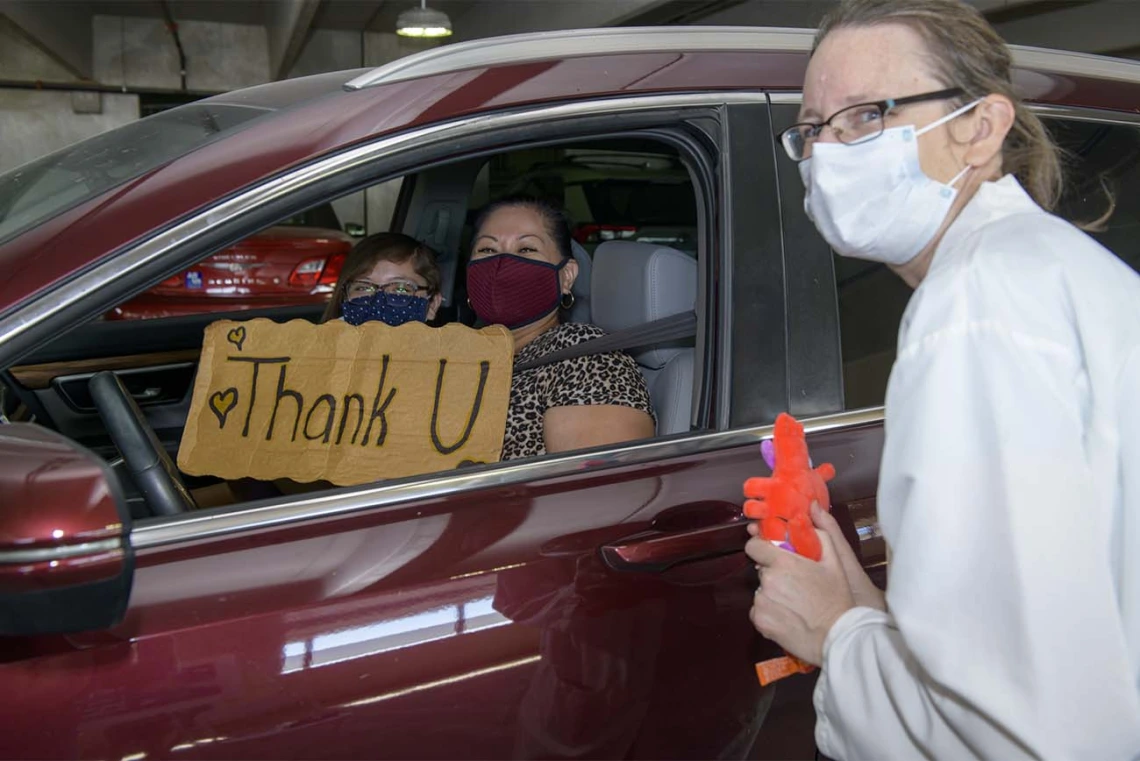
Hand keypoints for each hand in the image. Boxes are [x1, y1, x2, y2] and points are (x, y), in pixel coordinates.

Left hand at [747, 504, 885, 611]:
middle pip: (762, 570)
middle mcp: (768, 580)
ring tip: (794, 603)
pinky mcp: (760, 621)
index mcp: (783, 563)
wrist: (838, 637)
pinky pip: (759, 610)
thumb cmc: (837, 599)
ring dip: (772, 594)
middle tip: (794, 584)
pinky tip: (788, 616)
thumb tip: (813, 507)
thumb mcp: (835, 562)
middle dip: (774, 573)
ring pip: (761, 591)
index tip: (773, 554)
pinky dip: (769, 612)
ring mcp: (762, 602)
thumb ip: (821, 533)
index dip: (763, 548)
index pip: (754, 547)